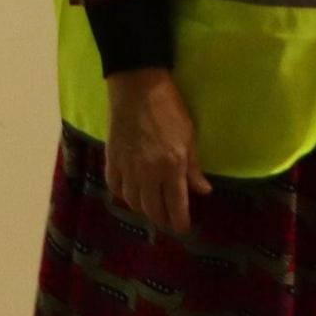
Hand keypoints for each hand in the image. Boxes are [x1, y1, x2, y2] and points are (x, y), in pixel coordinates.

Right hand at [103, 68, 208, 235]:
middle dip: (162, 220)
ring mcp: (128, 168)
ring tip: (151, 208)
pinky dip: (123, 195)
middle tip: (168, 221)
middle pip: (153, 209)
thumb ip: (193, 168)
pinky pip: (115, 187)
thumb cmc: (169, 108)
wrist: (137, 87)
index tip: (183, 228)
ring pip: (133, 202)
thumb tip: (202, 191)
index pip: (176, 206)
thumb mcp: (189, 136)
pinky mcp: (112, 159)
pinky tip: (130, 193)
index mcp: (172, 167)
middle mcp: (148, 173)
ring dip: (143, 209)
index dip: (179, 222)